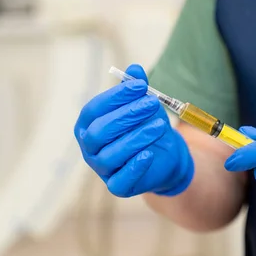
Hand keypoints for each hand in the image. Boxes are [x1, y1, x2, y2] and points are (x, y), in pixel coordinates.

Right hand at [74, 64, 193, 197]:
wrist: (166, 155)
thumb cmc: (148, 126)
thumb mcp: (145, 106)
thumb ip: (138, 89)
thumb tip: (135, 69)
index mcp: (89, 124)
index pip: (94, 109)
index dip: (116, 96)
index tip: (140, 86)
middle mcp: (90, 147)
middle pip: (100, 132)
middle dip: (127, 115)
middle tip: (151, 103)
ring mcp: (102, 168)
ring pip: (111, 154)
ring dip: (136, 137)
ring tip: (159, 124)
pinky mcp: (117, 186)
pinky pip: (120, 180)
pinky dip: (134, 167)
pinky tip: (149, 153)